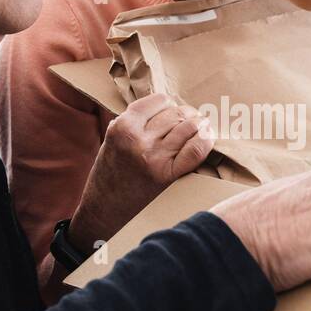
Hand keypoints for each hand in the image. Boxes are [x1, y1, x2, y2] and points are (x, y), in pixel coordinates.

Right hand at [69, 93, 213, 249]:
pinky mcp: (167, 175)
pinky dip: (205, 141)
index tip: (172, 111)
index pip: (160, 101)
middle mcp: (138, 140)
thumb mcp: (113, 138)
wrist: (104, 209)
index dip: (170, 105)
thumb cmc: (110, 173)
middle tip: (190, 120)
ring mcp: (154, 158)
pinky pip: (196, 150)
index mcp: (123, 127)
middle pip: (176, 114)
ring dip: (199, 125)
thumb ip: (135, 121)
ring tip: (201, 127)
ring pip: (189, 127)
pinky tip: (207, 138)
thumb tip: (168, 105)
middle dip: (186, 115)